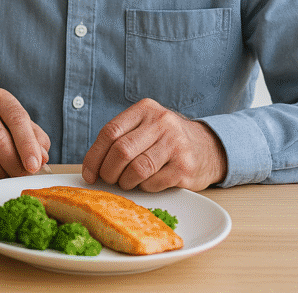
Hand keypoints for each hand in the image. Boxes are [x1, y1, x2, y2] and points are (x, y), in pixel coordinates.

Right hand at [0, 88, 50, 179]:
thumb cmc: (6, 127)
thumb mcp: (26, 129)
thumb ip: (37, 141)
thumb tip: (40, 159)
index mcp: (0, 98)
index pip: (17, 119)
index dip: (27, 145)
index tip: (34, 166)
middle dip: (14, 163)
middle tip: (23, 176)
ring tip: (7, 173)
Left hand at [81, 98, 226, 191]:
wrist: (208, 147)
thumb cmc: (167, 139)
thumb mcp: (146, 126)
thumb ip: (122, 137)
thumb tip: (92, 165)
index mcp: (145, 109)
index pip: (110, 132)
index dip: (94, 156)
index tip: (89, 173)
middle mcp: (162, 122)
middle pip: (121, 151)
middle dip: (108, 171)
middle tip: (108, 179)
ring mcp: (175, 144)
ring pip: (136, 169)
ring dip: (125, 181)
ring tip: (126, 182)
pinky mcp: (185, 166)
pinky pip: (153, 183)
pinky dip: (144, 187)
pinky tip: (147, 183)